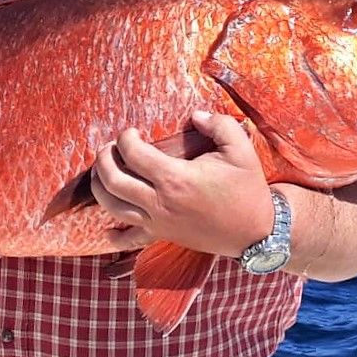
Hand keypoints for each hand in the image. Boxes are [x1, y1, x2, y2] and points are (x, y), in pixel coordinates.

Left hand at [91, 111, 273, 255]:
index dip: (125, 138)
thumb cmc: (247, 189)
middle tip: (108, 148)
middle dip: (103, 160)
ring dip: (100, 188)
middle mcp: (160, 203)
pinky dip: (114, 236)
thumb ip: (218, 123)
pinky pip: (129, 241)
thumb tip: (195, 115)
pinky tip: (107, 227)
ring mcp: (158, 223)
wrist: (256, 231)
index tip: (131, 132)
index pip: (133, 154)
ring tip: (101, 172)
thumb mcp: (240, 148)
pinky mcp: (162, 237)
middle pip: (113, 181)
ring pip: (113, 208)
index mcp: (176, 178)